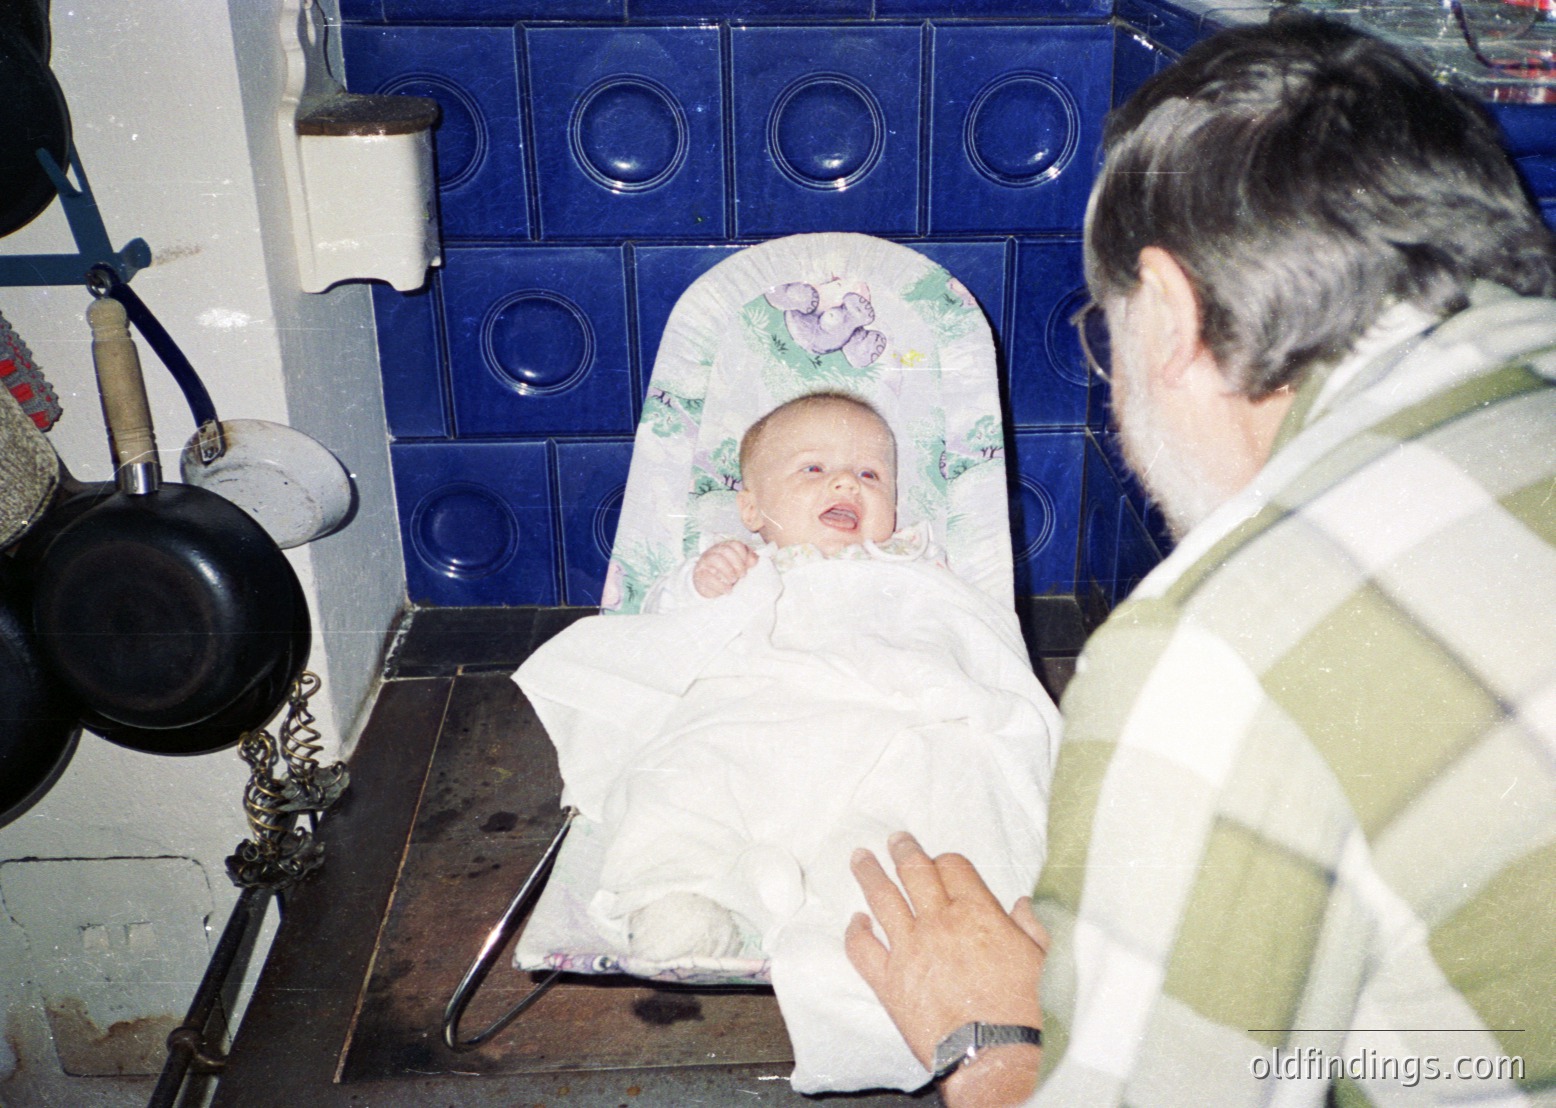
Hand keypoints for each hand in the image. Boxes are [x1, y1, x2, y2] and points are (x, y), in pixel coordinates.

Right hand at [692, 540, 757, 597]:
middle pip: (726, 550)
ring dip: (728, 572)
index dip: (744, 556)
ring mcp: (705, 562)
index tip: (747, 567)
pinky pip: (708, 576)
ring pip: (716, 560)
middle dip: (737, 564)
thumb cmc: (726, 574)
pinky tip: (727, 590)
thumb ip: (748, 561)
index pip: (735, 545)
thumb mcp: (739, 567)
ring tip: (733, 581)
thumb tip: (754, 559)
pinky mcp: (699, 574)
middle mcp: (714, 551)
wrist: (708, 586)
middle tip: (742, 575)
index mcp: (725, 547)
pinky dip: (720, 585)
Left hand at [846, 832, 1047, 1104]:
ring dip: (869, 874)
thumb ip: (1032, 926)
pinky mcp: (889, 981)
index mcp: (977, 912)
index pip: (953, 866)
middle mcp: (939, 922)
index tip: (939, 862)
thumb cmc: (1026, 1011)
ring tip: (860, 858)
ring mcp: (909, 949)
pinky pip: (862, 948)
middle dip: (903, 850)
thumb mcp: (1044, 959)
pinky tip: (856, 921)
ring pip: (882, 898)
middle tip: (895, 840)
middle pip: (914, 870)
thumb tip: (1022, 904)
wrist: (996, 1055)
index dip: (945, 861)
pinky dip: (855, 931)